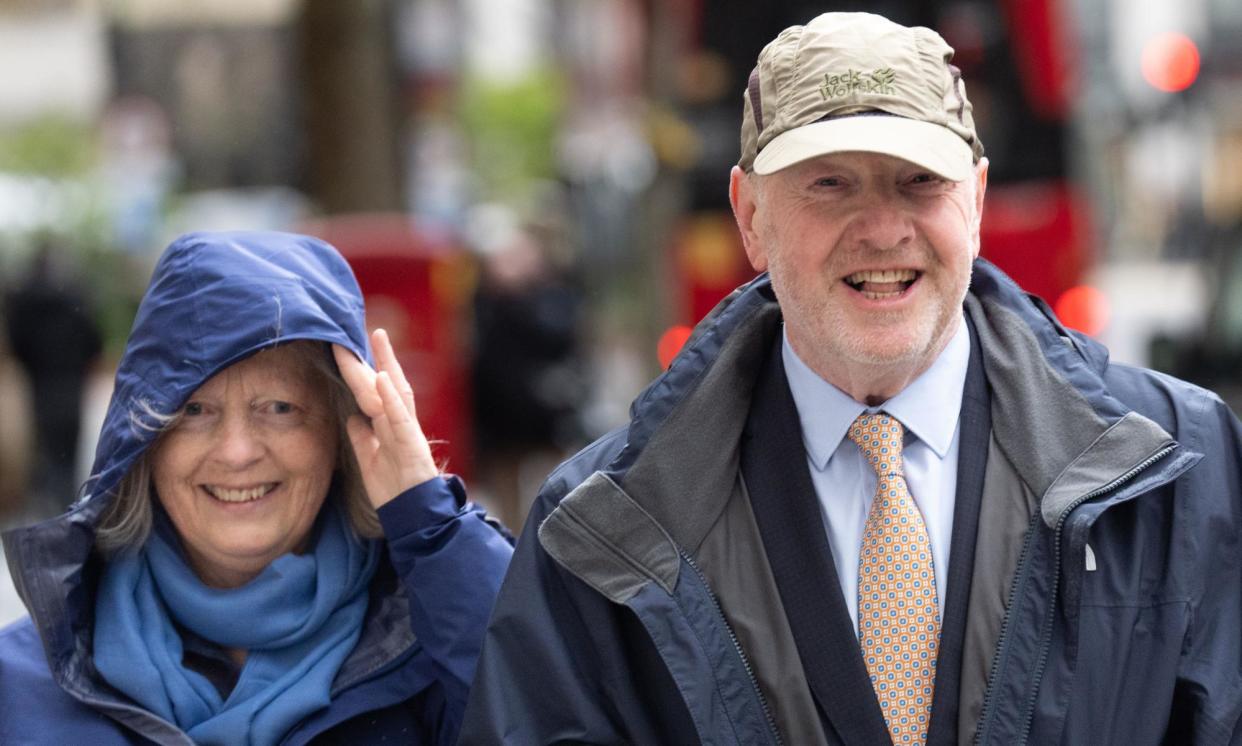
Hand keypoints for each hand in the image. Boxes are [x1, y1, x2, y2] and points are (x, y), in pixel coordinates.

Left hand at [333, 329, 438, 507]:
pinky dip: (391, 397)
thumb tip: (351, 419)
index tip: (345, 347)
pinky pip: (401, 416)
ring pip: (396, 391)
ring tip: (377, 338)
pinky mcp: (412, 443)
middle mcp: (400, 422)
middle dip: (373, 356)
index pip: (374, 391)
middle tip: (361, 329)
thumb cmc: (394, 490)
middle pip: (385, 382)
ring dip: (387, 363)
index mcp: (389, 426)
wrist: (412, 515)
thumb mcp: (370, 461)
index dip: (360, 369)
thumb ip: (362, 439)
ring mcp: (407, 430)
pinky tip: (382, 377)